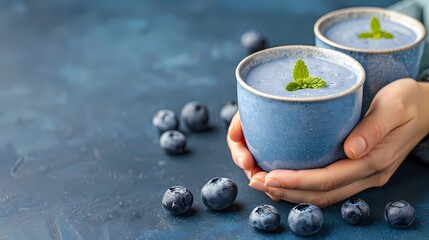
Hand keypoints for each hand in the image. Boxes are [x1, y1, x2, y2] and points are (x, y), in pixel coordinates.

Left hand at [227, 78, 428, 206]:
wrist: (427, 108)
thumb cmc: (409, 101)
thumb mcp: (395, 105)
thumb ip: (374, 127)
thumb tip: (352, 150)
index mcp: (374, 160)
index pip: (328, 179)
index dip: (296, 181)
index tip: (269, 176)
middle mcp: (367, 174)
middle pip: (321, 194)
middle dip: (286, 191)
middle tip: (256, 181)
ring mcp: (364, 175)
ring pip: (323, 195)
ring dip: (291, 193)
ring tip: (263, 183)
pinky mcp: (359, 170)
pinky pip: (328, 187)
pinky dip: (304, 188)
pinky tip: (285, 179)